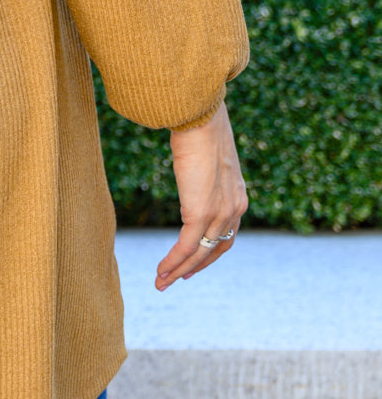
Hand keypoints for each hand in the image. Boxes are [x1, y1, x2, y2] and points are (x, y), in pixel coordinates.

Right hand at [155, 100, 247, 290]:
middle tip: (177, 278)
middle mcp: (234, 209)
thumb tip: (190, 154)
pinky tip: (161, 271)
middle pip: (216, 249)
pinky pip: (187, 246)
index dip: (211, 252)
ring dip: (179, 270)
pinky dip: (173, 262)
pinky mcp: (200, 212)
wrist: (201, 116)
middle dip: (195, 267)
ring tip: (162, 282)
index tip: (194, 261)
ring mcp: (219, 212)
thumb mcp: (209, 151)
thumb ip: (204, 165)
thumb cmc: (201, 124)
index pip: (227, 234)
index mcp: (238, 195)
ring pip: (200, 253)